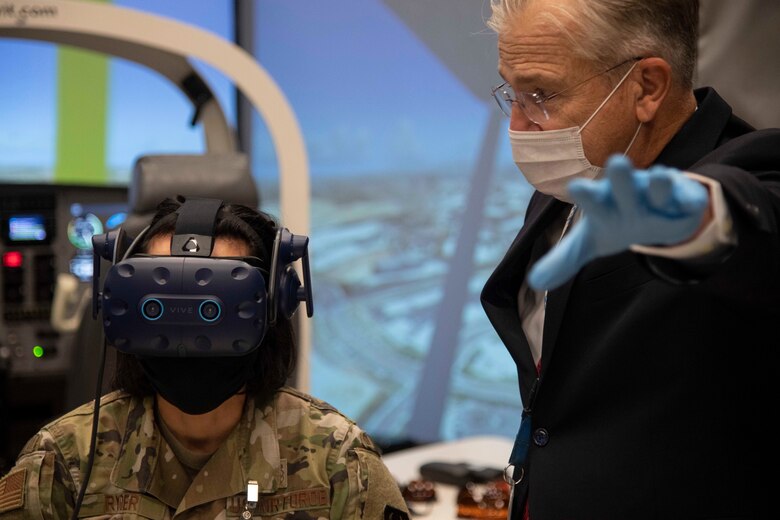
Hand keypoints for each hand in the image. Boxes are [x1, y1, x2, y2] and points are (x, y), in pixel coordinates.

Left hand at [528, 154, 709, 290]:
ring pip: (658, 185)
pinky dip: (692, 199)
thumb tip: (534, 281)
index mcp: (602, 203)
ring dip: (658, 182)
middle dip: (620, 177)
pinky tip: (694, 202)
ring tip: (657, 176)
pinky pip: (689, 199)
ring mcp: (656, 194)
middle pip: (623, 185)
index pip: (591, 198)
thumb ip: (564, 259)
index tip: (576, 187)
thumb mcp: (588, 243)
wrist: (654, 214)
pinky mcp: (683, 199)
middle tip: (616, 163)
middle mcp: (627, 193)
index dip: (586, 194)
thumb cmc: (616, 224)